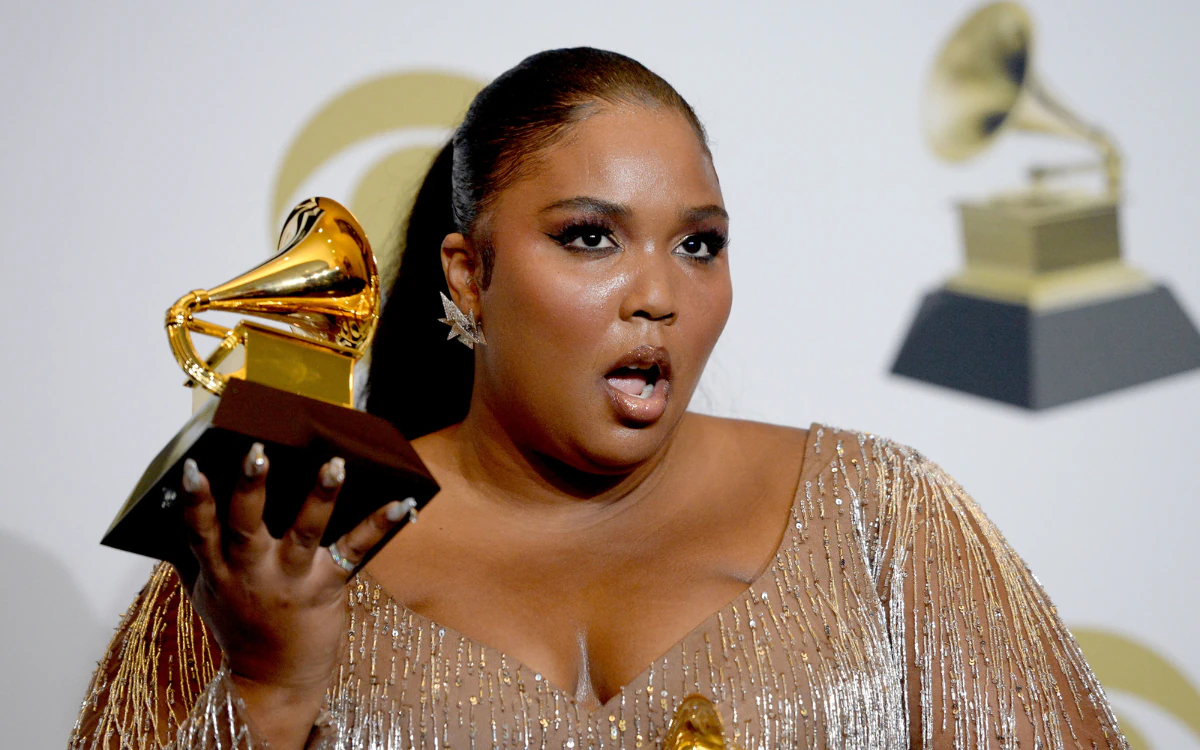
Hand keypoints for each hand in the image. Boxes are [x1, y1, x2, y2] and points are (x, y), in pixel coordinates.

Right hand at [178, 442, 409, 748]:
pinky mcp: (327, 587)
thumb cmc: (240, 626)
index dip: (194, 500)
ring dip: (319, 497)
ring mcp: (291, 581)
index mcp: (219, 570)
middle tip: (257, 451)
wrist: (273, 680)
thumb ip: (196, 551)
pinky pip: (355, 551)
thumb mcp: (207, 591)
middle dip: (250, 488)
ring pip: (304, 533)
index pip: (199, 531)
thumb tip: (179, 500)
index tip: (191, 468)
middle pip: (246, 526)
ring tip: (334, 464)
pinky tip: (399, 502)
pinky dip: (378, 526)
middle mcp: (252, 573)